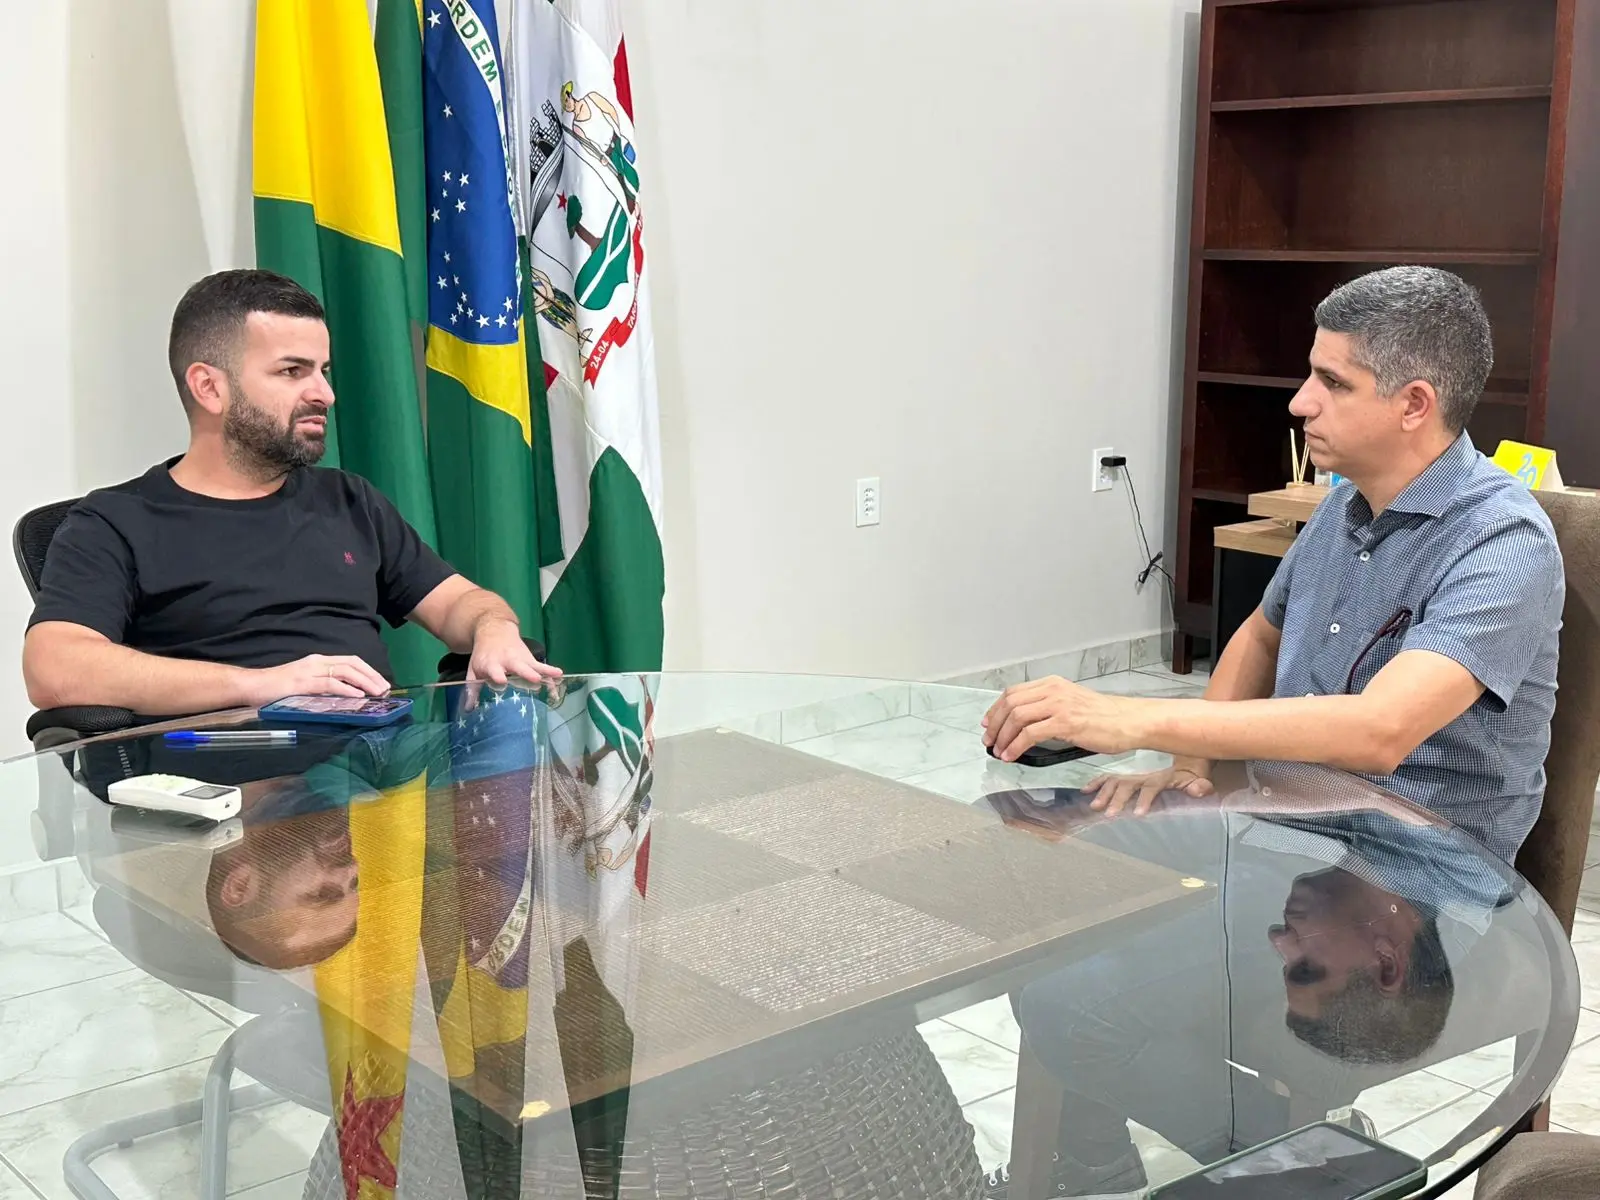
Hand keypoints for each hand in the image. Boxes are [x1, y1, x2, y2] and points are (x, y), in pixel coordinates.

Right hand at [244, 654, 389, 706]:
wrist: (251, 686)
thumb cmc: (277, 688)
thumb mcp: (305, 683)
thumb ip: (324, 686)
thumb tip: (347, 696)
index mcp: (318, 661)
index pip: (350, 661)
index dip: (368, 670)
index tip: (382, 683)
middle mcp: (316, 662)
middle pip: (352, 664)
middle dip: (372, 675)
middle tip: (386, 689)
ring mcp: (309, 671)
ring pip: (344, 672)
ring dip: (364, 682)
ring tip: (378, 693)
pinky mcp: (301, 683)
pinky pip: (329, 684)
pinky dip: (346, 689)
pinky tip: (358, 696)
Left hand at [468, 620, 562, 688]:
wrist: (494, 631)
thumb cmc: (484, 656)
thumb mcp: (474, 670)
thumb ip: (472, 689)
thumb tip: (468, 710)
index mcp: (491, 663)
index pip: (495, 670)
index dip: (498, 675)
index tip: (502, 681)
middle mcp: (507, 660)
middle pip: (517, 667)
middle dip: (526, 672)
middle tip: (534, 679)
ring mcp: (520, 659)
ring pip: (533, 665)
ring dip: (543, 671)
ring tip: (555, 676)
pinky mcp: (530, 659)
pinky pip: (542, 666)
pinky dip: (550, 671)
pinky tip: (560, 675)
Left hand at [981, 676, 1138, 762]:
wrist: (1129, 721)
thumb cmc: (1105, 717)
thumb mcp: (1072, 703)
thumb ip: (1049, 708)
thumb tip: (1024, 725)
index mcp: (1053, 685)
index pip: (1013, 693)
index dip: (996, 709)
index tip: (989, 724)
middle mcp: (1053, 690)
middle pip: (1010, 703)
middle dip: (995, 725)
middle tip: (990, 741)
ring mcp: (1059, 705)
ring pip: (1017, 717)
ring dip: (1003, 737)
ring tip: (999, 752)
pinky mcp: (1066, 723)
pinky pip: (1030, 734)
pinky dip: (1016, 746)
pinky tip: (1012, 756)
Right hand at [1082, 763, 1213, 817]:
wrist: (1184, 740)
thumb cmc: (1191, 760)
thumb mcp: (1199, 773)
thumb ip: (1200, 784)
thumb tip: (1200, 790)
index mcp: (1160, 776)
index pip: (1150, 788)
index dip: (1145, 800)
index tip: (1138, 813)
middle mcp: (1143, 772)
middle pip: (1127, 786)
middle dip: (1118, 799)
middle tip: (1110, 813)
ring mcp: (1132, 770)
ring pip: (1114, 781)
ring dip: (1104, 793)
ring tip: (1095, 805)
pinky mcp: (1126, 768)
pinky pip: (1108, 774)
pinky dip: (1096, 781)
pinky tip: (1086, 789)